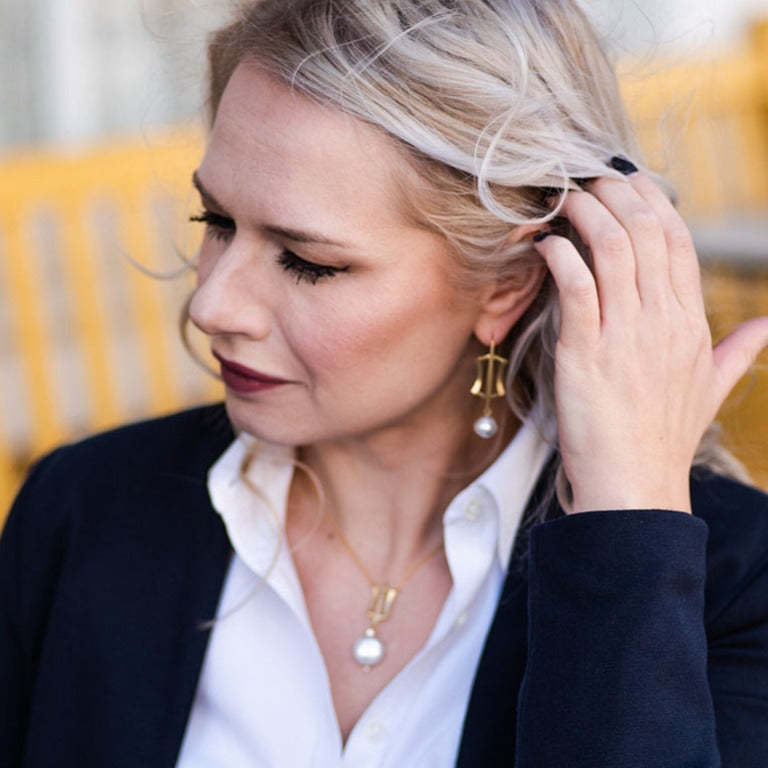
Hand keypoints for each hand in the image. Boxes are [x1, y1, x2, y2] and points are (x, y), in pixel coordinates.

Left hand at [533, 165, 767, 513]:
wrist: (635, 487)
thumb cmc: (663, 439)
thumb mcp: (710, 390)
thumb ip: (738, 352)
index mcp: (692, 322)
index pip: (678, 241)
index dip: (651, 202)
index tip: (626, 181)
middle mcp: (664, 319)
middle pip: (646, 232)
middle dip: (615, 193)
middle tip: (587, 177)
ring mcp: (627, 334)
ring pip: (612, 248)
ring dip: (585, 213)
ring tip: (562, 198)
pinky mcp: (587, 351)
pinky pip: (576, 285)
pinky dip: (559, 255)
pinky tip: (545, 243)